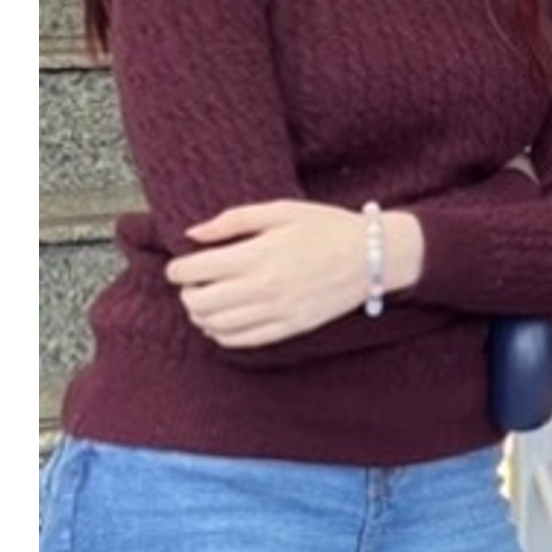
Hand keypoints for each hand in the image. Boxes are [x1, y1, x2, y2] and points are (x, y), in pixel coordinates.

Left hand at [166, 199, 385, 346]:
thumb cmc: (327, 227)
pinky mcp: (290, 327)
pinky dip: (221, 334)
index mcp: (259, 253)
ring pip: (216, 325)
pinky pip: (242, 340)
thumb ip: (233, 220)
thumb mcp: (281, 210)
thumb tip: (193, 234)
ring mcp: (278, 311)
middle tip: (192, 283)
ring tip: (206, 301)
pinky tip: (222, 321)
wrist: (374, 256)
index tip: (179, 266)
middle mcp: (264, 286)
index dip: (177, 269)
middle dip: (187, 293)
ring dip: (201, 315)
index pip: (195, 270)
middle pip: (200, 301)